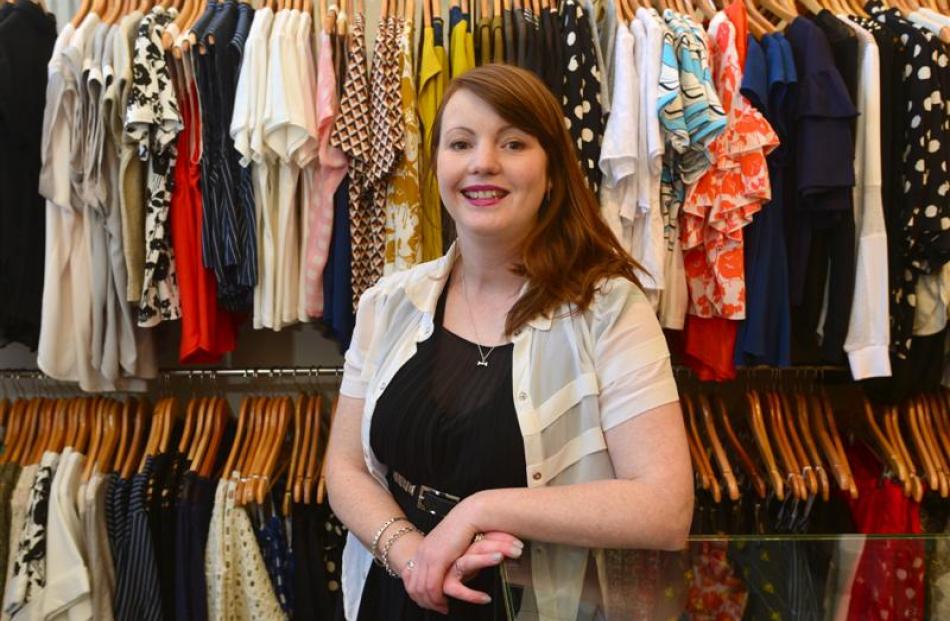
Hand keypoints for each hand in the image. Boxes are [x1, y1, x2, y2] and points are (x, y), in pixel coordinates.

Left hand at [402, 502, 521, 613]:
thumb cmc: (463, 529)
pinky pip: (432, 586)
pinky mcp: (438, 560)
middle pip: (413, 586)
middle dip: (423, 601)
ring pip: (421, 589)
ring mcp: (428, 557)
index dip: (417, 593)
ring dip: (431, 603)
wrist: (469, 516)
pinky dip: (437, 598)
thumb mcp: (447, 546)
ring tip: (441, 608)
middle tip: (436, 609)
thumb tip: (445, 572)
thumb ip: (442, 559)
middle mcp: (421, 553)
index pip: (410, 578)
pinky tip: (444, 602)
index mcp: (422, 549)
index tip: (427, 602)